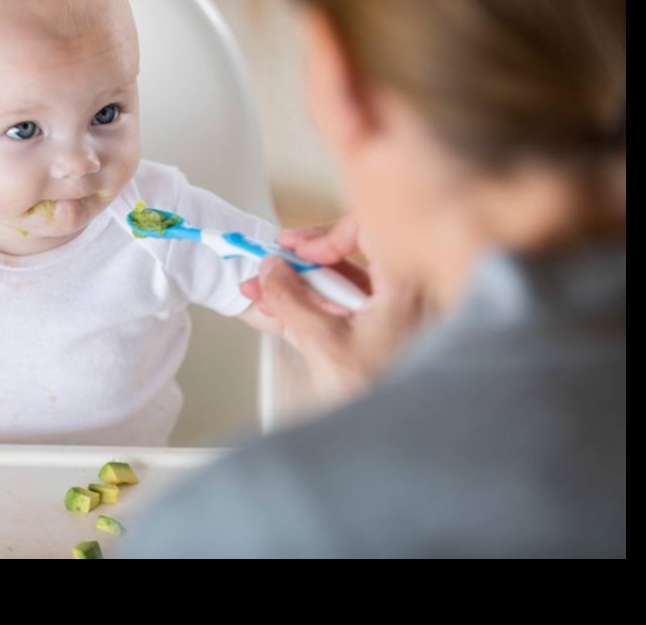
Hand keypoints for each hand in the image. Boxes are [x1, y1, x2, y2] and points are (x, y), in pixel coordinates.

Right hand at [242, 215, 428, 405]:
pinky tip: (282, 311)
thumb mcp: (322, 344)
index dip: (326, 234)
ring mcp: (396, 315)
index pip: (369, 229)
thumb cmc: (382, 398)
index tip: (294, 249)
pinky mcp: (383, 334)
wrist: (393, 443)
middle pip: (351, 255)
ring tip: (265, 293)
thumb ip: (291, 302)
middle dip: (301, 264)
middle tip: (271, 266)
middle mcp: (406, 295)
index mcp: (405, 286)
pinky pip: (345, 306)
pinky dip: (313, 306)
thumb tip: (271, 272)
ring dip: (301, 286)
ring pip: (344, 282)